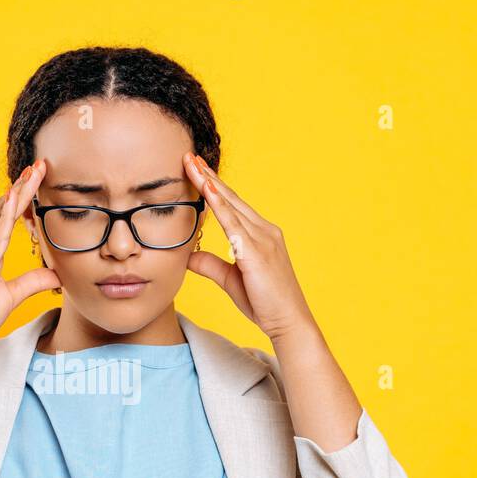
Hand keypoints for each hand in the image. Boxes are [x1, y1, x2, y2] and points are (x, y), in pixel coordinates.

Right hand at [0, 159, 59, 355]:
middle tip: (39, 164)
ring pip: (0, 215)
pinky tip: (15, 198)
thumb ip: (32, 281)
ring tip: (33, 172)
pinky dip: (6, 215)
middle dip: (21, 186)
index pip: (3, 217)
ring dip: (17, 193)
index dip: (18, 197)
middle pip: (1, 208)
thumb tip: (55, 274)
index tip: (34, 179)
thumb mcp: (11, 296)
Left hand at [181, 151, 312, 340]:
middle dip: (209, 176)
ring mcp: (263, 239)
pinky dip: (221, 206)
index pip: (232, 205)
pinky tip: (208, 192)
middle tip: (189, 156)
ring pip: (231, 205)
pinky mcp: (258, 252)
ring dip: (210, 184)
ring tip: (192, 165)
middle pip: (231, 198)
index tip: (196, 169)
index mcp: (260, 235)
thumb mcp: (230, 280)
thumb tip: (187, 255)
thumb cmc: (264, 303)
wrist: (289, 322)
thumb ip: (210, 265)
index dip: (213, 187)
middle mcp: (264, 231)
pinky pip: (235, 225)